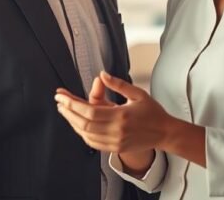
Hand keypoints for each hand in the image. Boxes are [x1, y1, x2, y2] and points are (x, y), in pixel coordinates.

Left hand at [55, 71, 170, 154]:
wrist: (165, 133)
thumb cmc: (152, 112)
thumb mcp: (137, 93)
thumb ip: (118, 84)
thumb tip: (101, 75)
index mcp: (121, 116)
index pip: (89, 111)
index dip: (72, 104)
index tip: (61, 95)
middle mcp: (116, 131)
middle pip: (83, 123)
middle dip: (68, 112)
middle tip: (59, 101)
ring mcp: (115, 142)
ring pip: (86, 134)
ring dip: (73, 122)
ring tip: (65, 110)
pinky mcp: (115, 148)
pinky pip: (93, 143)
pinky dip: (82, 133)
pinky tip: (77, 123)